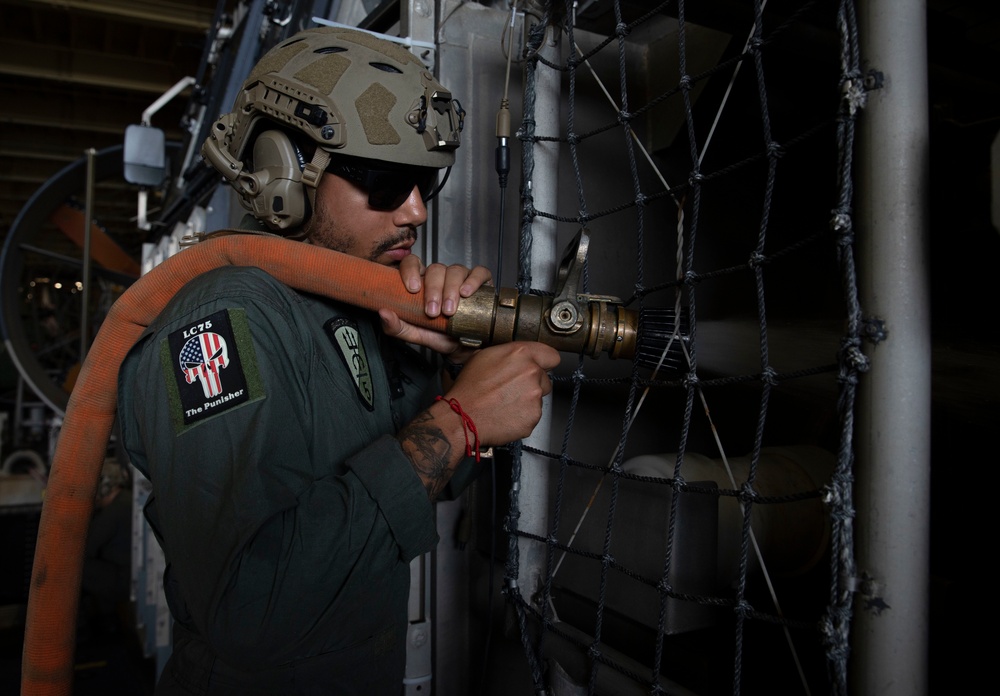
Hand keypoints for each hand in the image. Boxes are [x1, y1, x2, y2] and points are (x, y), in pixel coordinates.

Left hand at [381, 255, 491, 355]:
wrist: (465, 349)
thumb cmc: (440, 336)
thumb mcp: (416, 334)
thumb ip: (397, 326)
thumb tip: (383, 313)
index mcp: (423, 282)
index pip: (412, 263)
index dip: (410, 270)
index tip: (412, 289)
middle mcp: (442, 276)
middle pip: (436, 268)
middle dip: (434, 290)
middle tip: (433, 312)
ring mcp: (462, 277)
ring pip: (455, 270)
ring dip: (451, 290)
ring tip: (449, 310)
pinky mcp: (481, 282)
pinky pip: (479, 272)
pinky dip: (473, 280)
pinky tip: (467, 294)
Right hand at [396, 340, 559, 498]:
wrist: (463, 416)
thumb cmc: (469, 388)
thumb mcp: (483, 357)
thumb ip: (508, 354)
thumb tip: (515, 356)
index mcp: (521, 354)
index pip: (551, 355)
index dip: (544, 362)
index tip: (540, 367)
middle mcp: (532, 372)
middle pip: (545, 378)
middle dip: (533, 383)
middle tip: (512, 389)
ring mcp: (535, 396)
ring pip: (539, 398)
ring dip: (527, 400)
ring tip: (505, 403)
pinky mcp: (533, 416)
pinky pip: (533, 415)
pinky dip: (523, 416)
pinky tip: (506, 414)